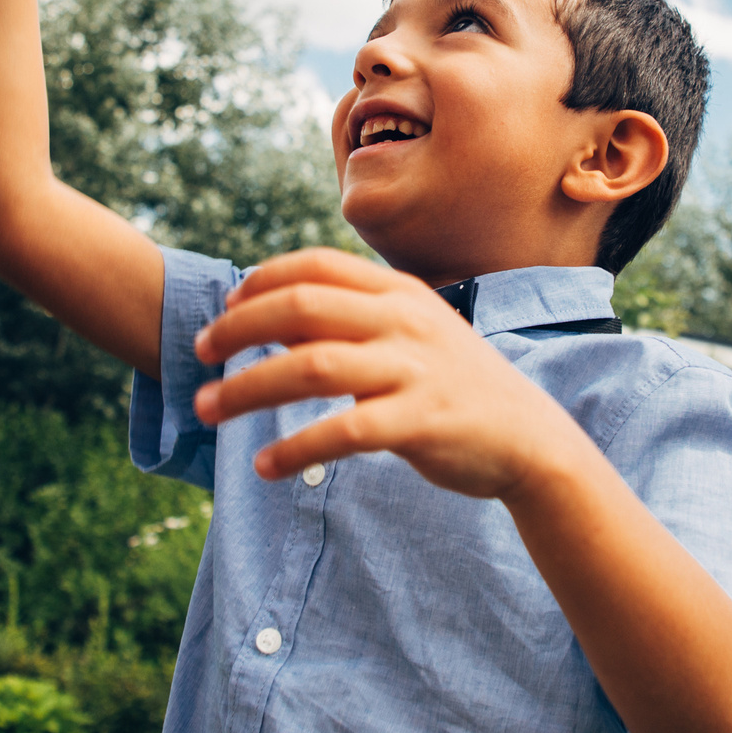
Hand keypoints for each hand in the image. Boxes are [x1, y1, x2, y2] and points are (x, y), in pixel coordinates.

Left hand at [191, 249, 602, 501]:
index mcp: (400, 293)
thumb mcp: (413, 336)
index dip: (262, 281)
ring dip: (248, 387)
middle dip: (239, 328)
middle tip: (201, 353)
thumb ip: (355, 322)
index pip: (316, 266)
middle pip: (302, 307)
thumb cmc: (455, 388)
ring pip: (311, 367)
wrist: (530, 440)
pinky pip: (342, 431)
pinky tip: (264, 466)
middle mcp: (404, 322)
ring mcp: (414, 369)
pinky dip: (294, 447)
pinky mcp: (420, 422)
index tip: (226, 307)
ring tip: (209, 409)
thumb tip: (276, 321)